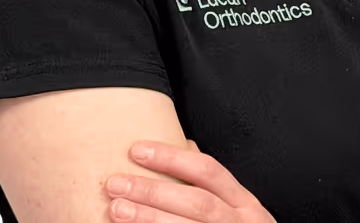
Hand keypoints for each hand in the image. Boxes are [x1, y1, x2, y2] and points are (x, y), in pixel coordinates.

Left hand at [105, 139, 276, 221]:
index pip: (207, 170)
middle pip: (195, 202)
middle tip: (116, 183)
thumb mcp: (238, 207)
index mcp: (244, 202)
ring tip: (116, 210)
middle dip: (153, 191)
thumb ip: (213, 182)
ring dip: (148, 219)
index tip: (137, 150)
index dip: (172, 158)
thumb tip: (186, 145)